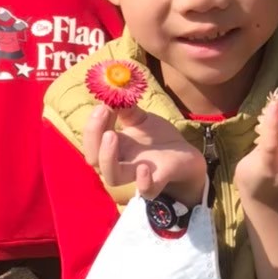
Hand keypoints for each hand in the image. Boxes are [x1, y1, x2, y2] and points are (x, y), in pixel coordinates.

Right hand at [83, 104, 207, 204]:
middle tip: (102, 111)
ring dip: (107, 157)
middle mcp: (120, 163)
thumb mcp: (141, 119)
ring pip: (112, 177)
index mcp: (113, 147)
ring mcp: (137, 175)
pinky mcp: (158, 182)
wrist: (185, 155)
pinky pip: (146, 190)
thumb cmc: (157, 138)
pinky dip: (143, 182)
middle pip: (94, 159)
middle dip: (92, 135)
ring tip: (111, 135)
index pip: (92, 139)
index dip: (93, 122)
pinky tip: (143, 167)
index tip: (102, 103)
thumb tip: (114, 88)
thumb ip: (126, 108)